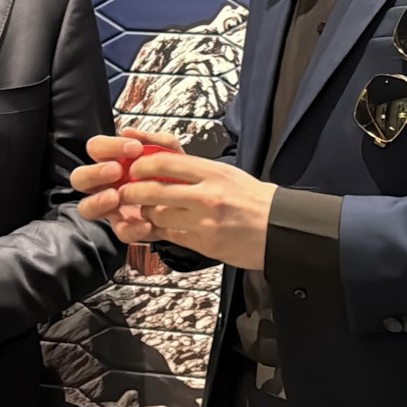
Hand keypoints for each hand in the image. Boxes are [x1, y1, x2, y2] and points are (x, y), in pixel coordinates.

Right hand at [70, 128, 183, 243]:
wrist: (193, 201)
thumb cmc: (176, 173)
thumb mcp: (171, 152)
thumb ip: (155, 140)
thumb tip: (129, 131)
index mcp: (112, 161)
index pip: (95, 148)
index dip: (109, 146)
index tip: (134, 147)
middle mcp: (106, 184)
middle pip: (79, 178)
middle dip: (94, 173)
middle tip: (116, 170)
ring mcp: (113, 208)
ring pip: (86, 208)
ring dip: (98, 201)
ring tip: (116, 197)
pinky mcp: (126, 228)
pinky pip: (119, 231)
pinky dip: (131, 228)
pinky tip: (146, 222)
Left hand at [118, 152, 275, 270]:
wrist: (280, 228)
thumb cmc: (253, 199)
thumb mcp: (225, 173)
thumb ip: (193, 169)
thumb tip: (162, 163)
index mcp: (211, 172)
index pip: (165, 162)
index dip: (142, 166)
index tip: (135, 169)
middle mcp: (206, 195)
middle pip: (154, 190)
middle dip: (133, 191)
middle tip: (126, 192)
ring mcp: (204, 221)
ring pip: (158, 215)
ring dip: (147, 213)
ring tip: (146, 210)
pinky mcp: (204, 244)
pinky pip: (171, 235)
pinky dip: (161, 231)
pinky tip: (161, 226)